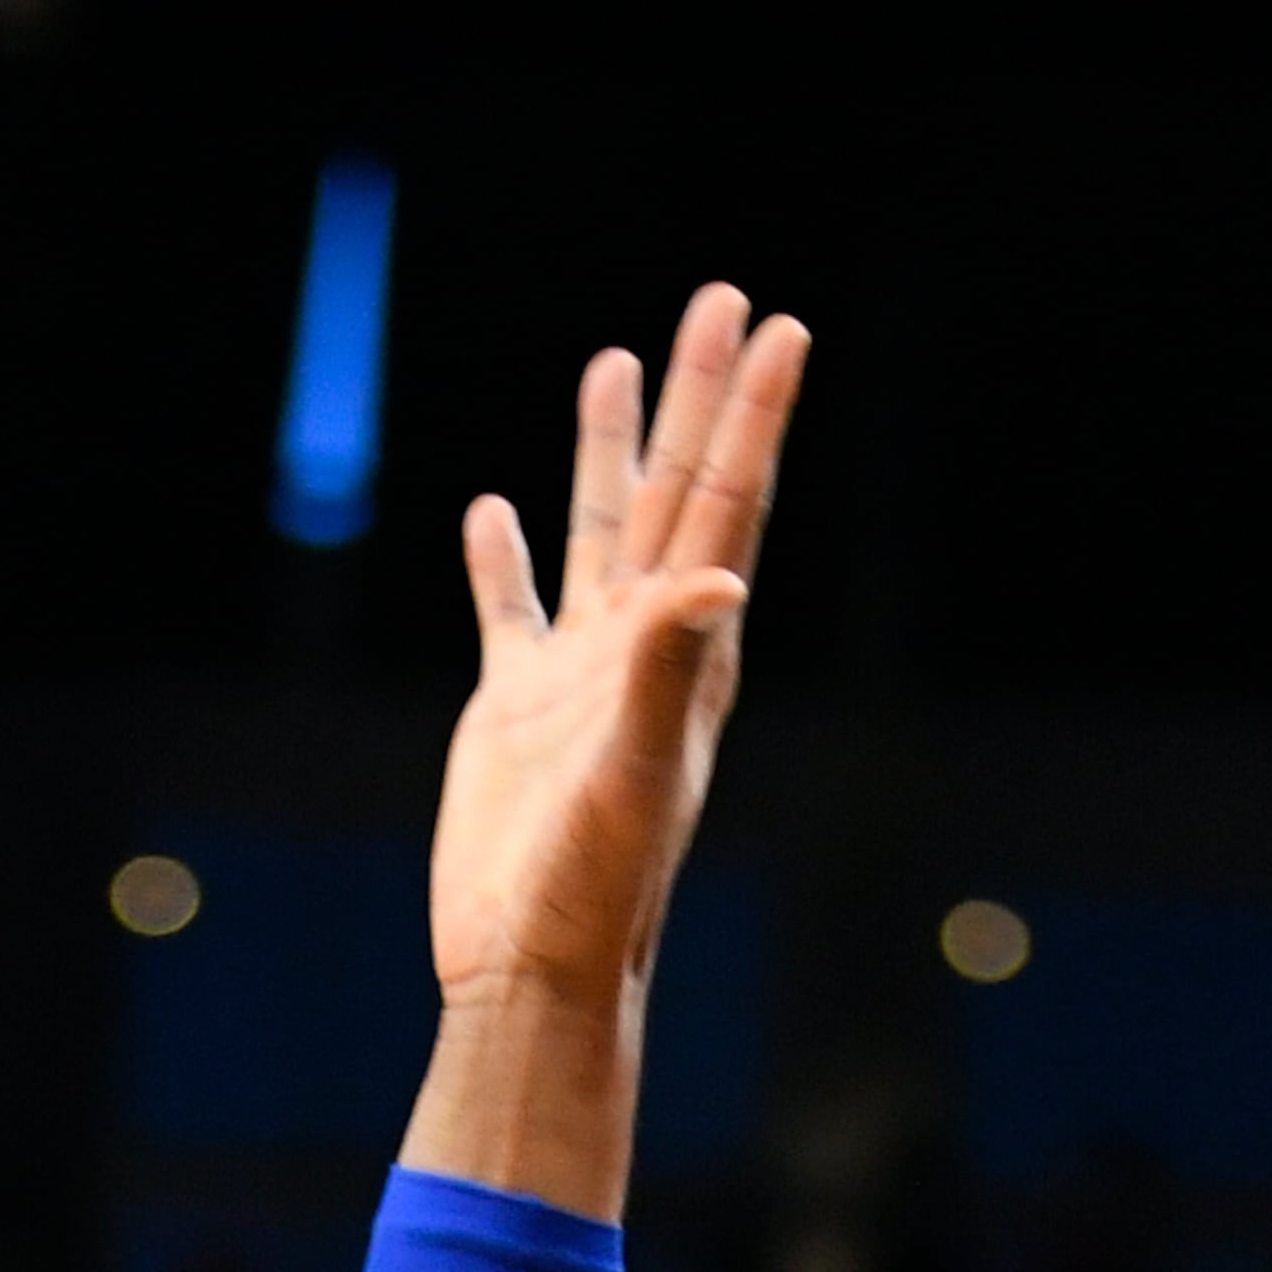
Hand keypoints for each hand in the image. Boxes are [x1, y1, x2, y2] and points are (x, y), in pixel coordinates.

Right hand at [425, 286, 807, 1028]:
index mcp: (686, 656)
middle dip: (700, 398)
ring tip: (617, 359)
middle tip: (723, 299)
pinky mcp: (512, 711)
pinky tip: (490, 510)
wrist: (529, 971)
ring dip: (609, 449)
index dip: (753, 417)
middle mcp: (641, 651)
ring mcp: (576, 677)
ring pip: (598, 533)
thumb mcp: (633, 774)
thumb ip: (666, 670)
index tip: (782, 328)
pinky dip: (502, 558)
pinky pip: (509, 610)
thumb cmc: (593, 893)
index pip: (727, 508)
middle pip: (678, 494)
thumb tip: (719, 576)